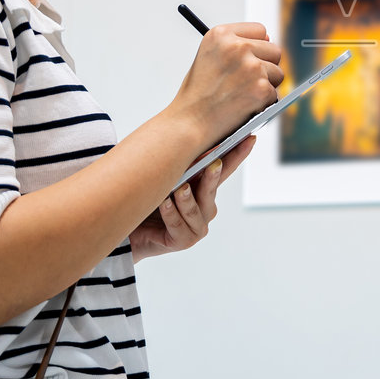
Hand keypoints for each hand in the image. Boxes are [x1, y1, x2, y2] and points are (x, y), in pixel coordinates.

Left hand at [129, 134, 256, 262]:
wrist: (129, 230)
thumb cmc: (147, 202)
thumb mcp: (165, 179)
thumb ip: (179, 166)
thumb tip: (185, 139)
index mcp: (204, 189)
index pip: (225, 169)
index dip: (238, 154)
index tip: (249, 138)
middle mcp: (205, 208)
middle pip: (211, 189)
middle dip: (213, 176)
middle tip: (214, 164)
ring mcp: (196, 226)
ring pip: (194, 209)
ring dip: (186, 198)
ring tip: (179, 189)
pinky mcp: (183, 241)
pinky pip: (178, 224)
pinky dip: (171, 213)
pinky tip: (164, 204)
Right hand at [170, 23, 283, 152]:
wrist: (189, 121)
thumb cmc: (198, 93)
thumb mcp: (209, 56)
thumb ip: (235, 45)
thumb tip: (268, 39)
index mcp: (221, 34)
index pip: (259, 30)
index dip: (257, 46)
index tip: (249, 58)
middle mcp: (237, 47)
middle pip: (274, 50)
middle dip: (266, 66)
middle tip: (246, 82)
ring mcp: (251, 67)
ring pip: (278, 73)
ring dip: (266, 85)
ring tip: (242, 94)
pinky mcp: (260, 88)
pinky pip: (275, 93)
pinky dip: (264, 103)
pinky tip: (244, 105)